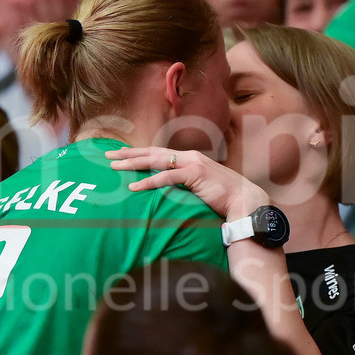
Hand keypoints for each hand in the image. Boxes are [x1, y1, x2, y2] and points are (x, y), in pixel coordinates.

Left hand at [107, 147, 268, 219]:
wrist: (245, 201)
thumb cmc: (225, 199)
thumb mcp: (202, 189)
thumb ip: (187, 186)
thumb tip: (171, 194)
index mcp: (190, 159)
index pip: (159, 153)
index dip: (139, 153)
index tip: (121, 154)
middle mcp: (190, 157)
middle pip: (153, 152)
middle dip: (130, 153)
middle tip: (109, 155)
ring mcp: (193, 164)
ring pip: (157, 160)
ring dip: (134, 164)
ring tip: (115, 167)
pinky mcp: (195, 175)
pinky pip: (167, 177)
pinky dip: (149, 181)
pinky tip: (134, 186)